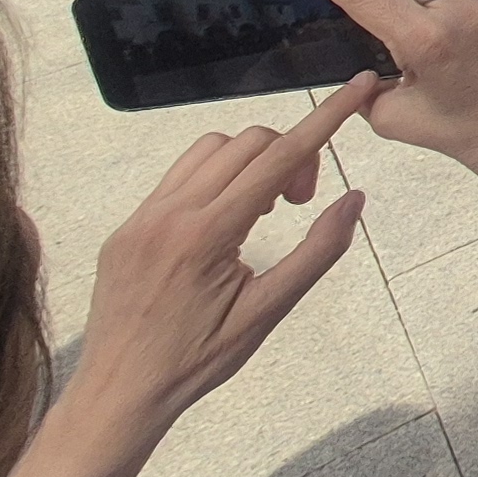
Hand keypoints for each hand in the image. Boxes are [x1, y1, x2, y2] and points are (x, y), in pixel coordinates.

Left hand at [57, 74, 381, 453]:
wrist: (119, 392)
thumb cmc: (197, 361)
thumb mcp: (267, 314)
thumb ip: (316, 252)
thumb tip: (354, 199)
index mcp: (207, 234)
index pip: (280, 156)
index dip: (325, 117)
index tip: (358, 85)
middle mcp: (169, 213)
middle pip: (248, 143)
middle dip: (290, 156)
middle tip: (300, 204)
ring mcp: (141, 217)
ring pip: (210, 149)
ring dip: (250, 162)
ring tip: (262, 212)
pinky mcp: (127, 227)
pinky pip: (178, 176)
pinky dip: (215, 179)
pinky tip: (224, 223)